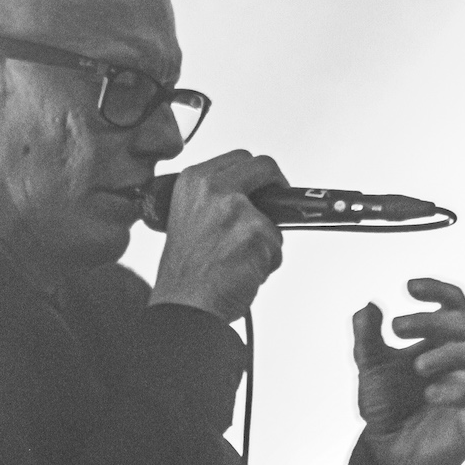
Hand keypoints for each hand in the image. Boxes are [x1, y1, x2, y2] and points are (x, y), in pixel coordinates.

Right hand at [149, 150, 286, 322]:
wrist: (184, 305)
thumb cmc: (185, 274)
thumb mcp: (189, 220)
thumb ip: (216, 202)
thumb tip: (251, 201)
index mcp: (193, 181)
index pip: (239, 159)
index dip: (257, 173)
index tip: (264, 185)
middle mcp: (213, 188)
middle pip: (264, 166)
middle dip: (278, 185)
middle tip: (280, 204)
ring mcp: (236, 208)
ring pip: (272, 216)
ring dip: (265, 240)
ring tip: (241, 260)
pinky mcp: (256, 232)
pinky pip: (276, 246)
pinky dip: (267, 262)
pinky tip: (244, 272)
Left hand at [353, 279, 464, 464]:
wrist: (387, 456)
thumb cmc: (388, 408)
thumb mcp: (371, 370)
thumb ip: (367, 339)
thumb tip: (367, 306)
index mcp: (444, 343)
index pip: (454, 306)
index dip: (439, 291)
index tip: (409, 287)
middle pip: (464, 326)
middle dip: (431, 322)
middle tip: (397, 329)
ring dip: (453, 352)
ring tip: (418, 366)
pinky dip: (458, 391)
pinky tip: (429, 394)